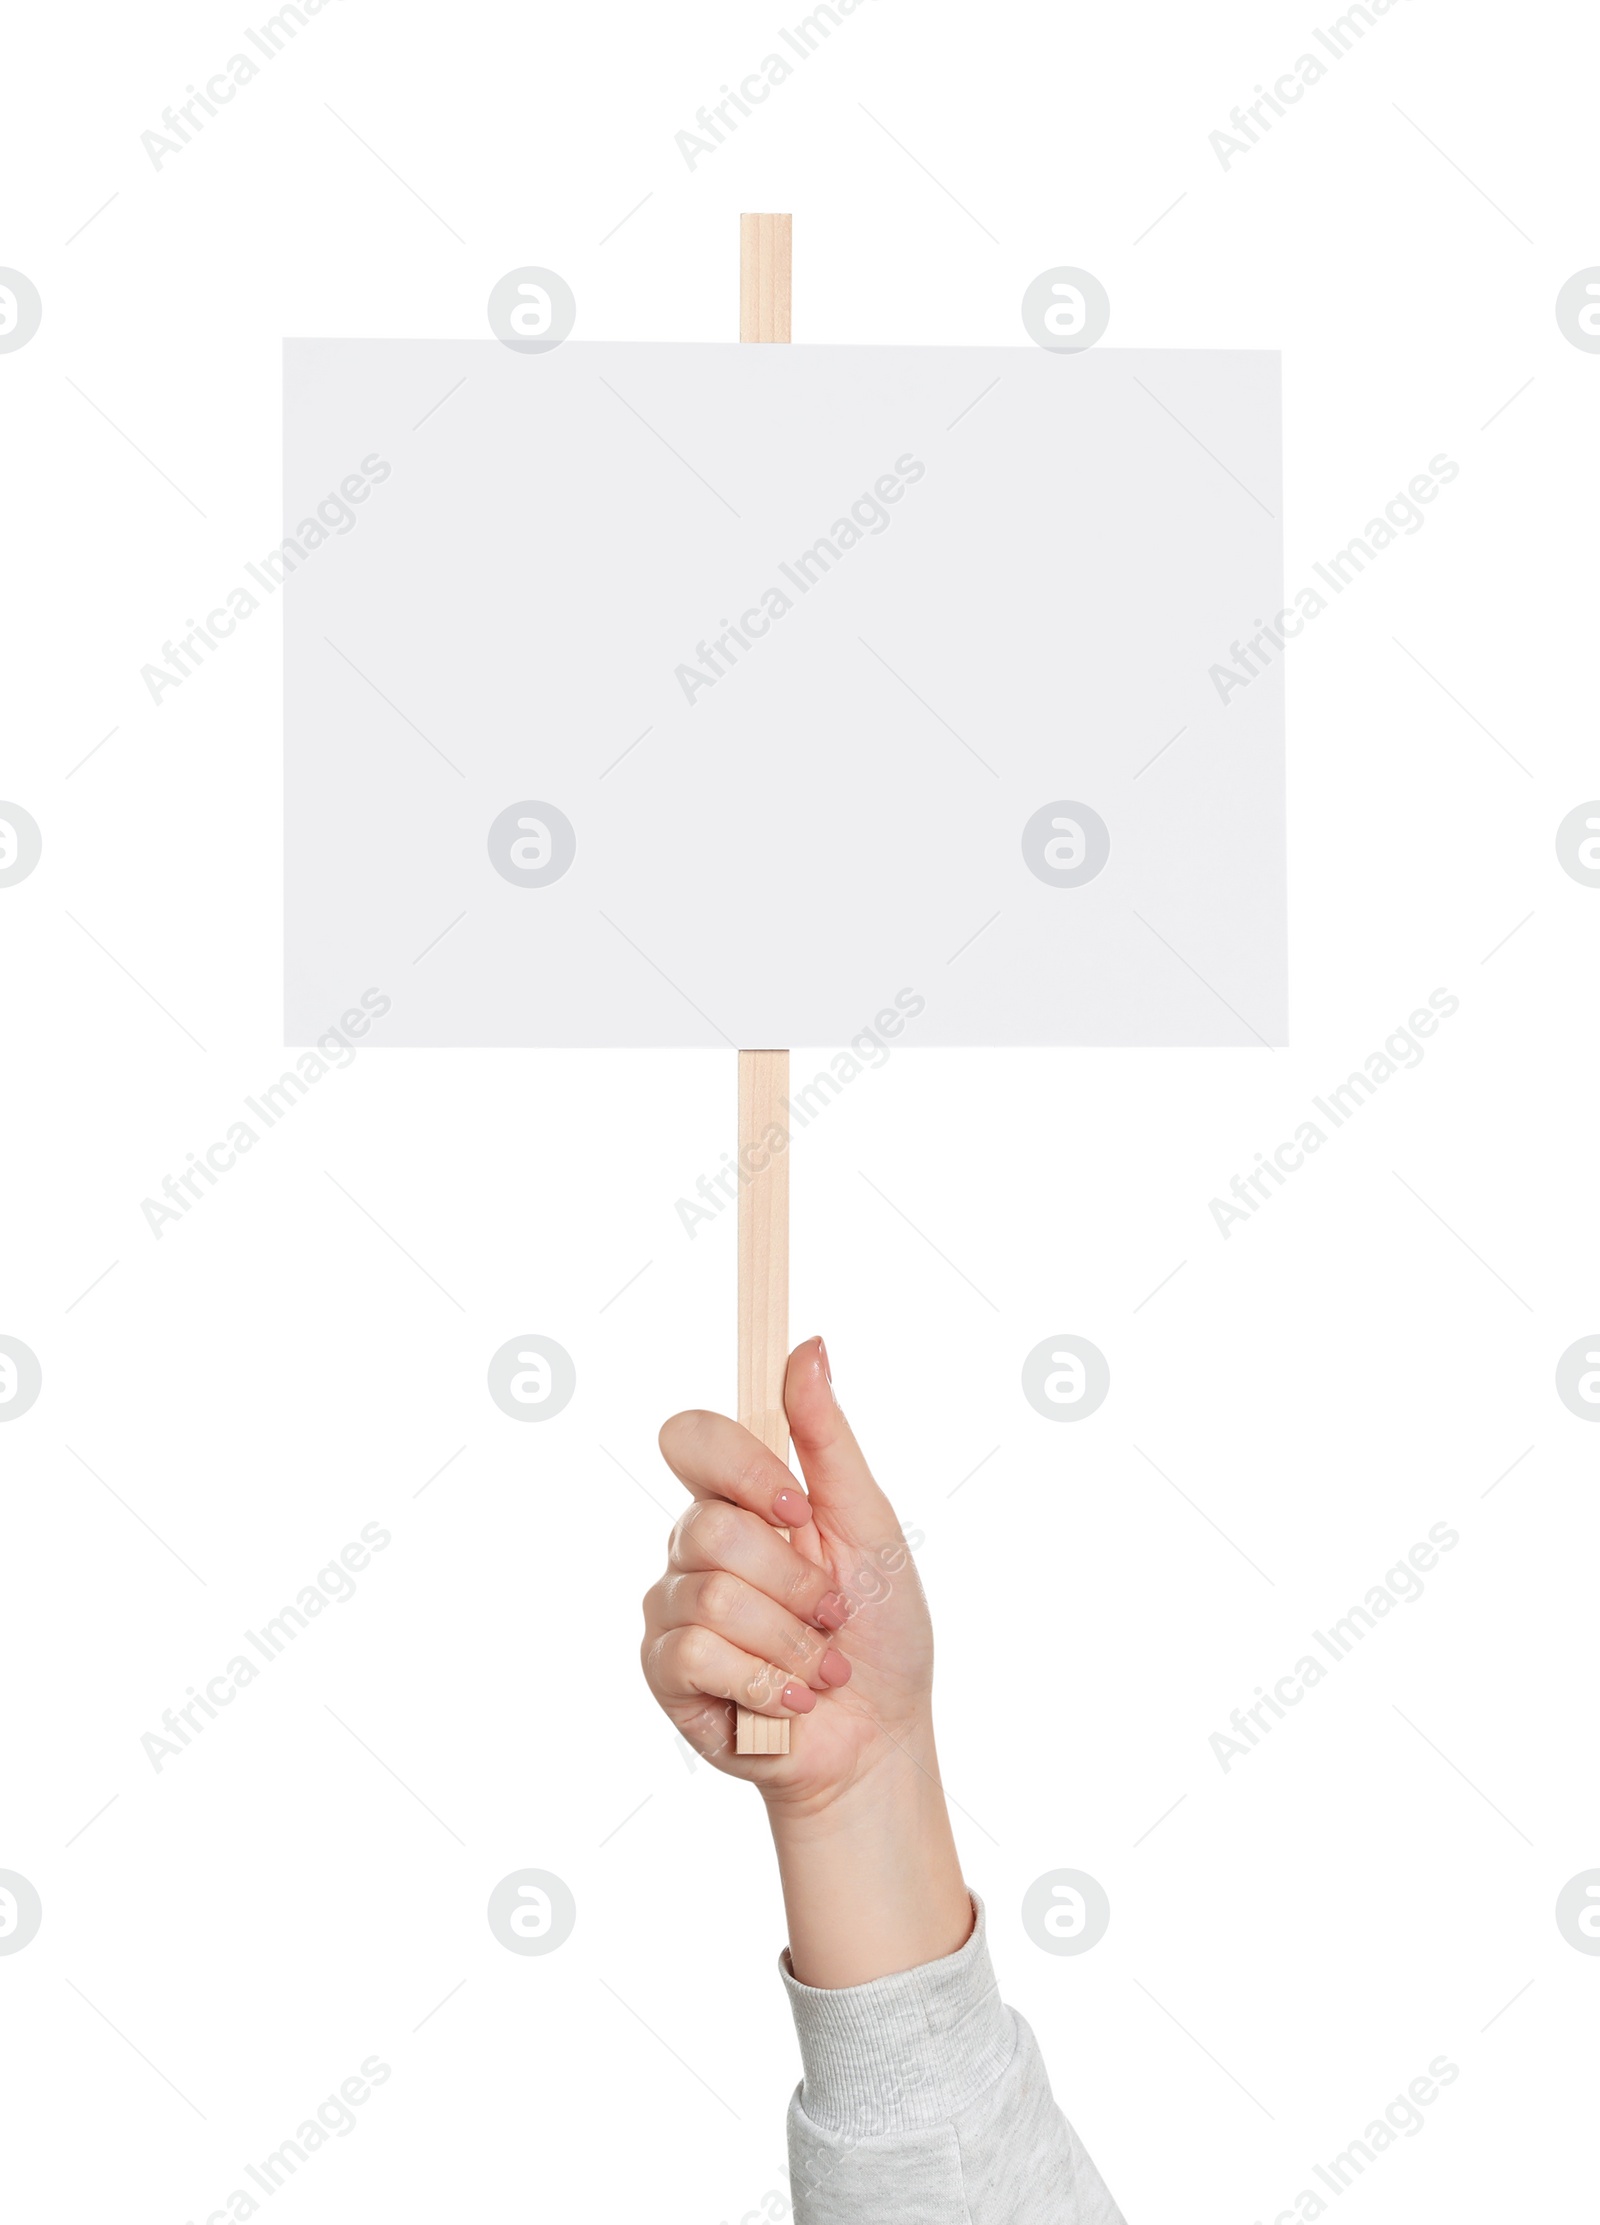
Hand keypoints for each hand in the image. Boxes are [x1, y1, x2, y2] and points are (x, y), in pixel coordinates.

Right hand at [643, 1338, 971, 1986]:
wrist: (879, 1738)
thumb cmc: (880, 1630)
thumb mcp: (868, 1525)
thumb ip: (827, 1438)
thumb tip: (809, 1345)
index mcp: (741, 1499)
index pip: (690, 1438)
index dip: (743, 1468)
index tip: (800, 1510)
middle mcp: (695, 1547)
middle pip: (709, 1525)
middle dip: (793, 1581)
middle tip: (832, 1612)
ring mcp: (674, 1609)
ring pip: (711, 1595)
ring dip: (790, 1641)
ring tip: (820, 1665)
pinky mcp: (666, 1674)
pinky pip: (697, 1655)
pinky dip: (766, 1681)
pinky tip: (794, 1698)